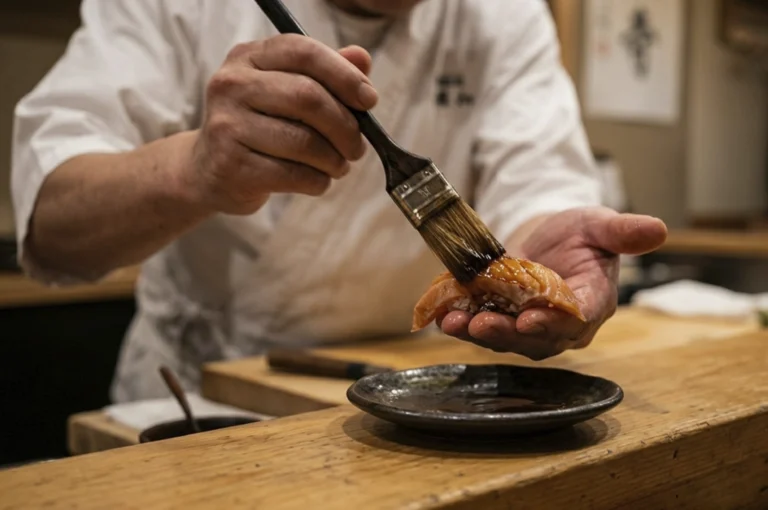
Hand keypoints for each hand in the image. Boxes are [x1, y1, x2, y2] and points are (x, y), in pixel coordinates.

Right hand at [181, 35, 376, 214]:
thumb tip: (362, 59)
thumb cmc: (259, 127)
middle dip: (345, 126)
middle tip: (357, 147)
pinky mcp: (231, 166)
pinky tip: (317, 181)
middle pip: (308, 97)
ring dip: (334, 160)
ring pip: (305, 141)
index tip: (369, 101)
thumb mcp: (285, 92)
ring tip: (338, 166)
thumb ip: (324, 75)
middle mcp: (231, 85)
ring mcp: (227, 125)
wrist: (208, 171)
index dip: (344, 75)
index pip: (303, 51)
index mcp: (248, 57)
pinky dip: (318, 181)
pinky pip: (294, 175)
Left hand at [439, 206, 667, 359]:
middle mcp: (562, 324)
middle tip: (485, 325)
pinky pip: (484, 329)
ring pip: (507, 339)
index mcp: (593, 302)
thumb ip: (622, 231)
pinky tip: (444, 315)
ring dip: (479, 332)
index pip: (579, 318)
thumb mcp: (599, 225)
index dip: (556, 322)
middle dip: (510, 333)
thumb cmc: (579, 234)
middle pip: (539, 338)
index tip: (533, 319)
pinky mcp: (504, 322)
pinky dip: (463, 323)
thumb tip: (658, 229)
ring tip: (454, 322)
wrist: (549, 239)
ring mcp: (530, 327)